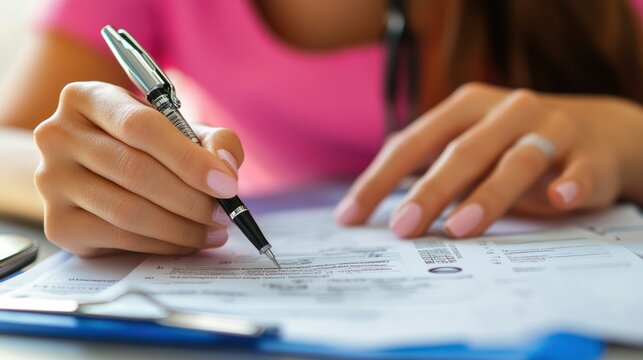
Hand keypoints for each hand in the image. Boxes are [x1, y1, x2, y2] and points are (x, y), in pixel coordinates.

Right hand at [34, 82, 243, 255]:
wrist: (90, 173)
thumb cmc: (144, 146)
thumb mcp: (181, 130)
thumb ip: (214, 140)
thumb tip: (225, 167)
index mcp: (87, 98)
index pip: (141, 127)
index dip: (190, 159)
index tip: (227, 184)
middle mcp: (58, 135)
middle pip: (135, 171)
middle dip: (191, 199)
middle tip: (224, 214)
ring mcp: (51, 182)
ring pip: (127, 211)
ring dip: (181, 227)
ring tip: (214, 230)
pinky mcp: (57, 224)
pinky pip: (119, 239)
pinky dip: (163, 245)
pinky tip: (188, 242)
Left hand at [336, 82, 642, 237]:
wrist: (596, 133)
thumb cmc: (512, 146)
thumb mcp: (467, 148)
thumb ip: (430, 169)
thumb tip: (375, 209)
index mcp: (464, 107)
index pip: (412, 143)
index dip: (379, 180)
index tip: (350, 217)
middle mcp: (505, 111)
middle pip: (461, 151)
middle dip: (429, 191)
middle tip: (402, 228)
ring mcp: (551, 128)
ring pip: (517, 160)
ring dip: (488, 196)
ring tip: (460, 228)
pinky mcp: (589, 154)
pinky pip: (579, 170)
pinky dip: (570, 183)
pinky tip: (559, 199)